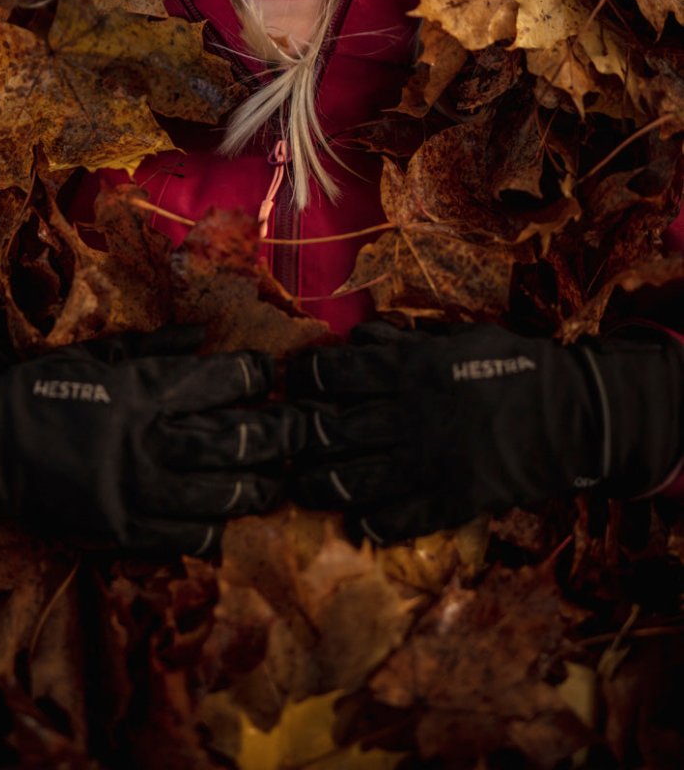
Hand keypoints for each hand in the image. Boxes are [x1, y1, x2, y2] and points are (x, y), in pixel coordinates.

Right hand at [0, 328, 301, 555]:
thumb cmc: (46, 390)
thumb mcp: (100, 357)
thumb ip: (157, 348)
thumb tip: (205, 333)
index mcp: (143, 388)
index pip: (221, 380)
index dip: (256, 375)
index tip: (271, 374)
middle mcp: (146, 438)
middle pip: (235, 439)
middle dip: (280, 434)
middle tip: (303, 430)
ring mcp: (136, 489)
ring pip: (221, 494)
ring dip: (259, 488)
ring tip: (277, 481)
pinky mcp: (121, 530)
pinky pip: (186, 537)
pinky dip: (215, 529)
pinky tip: (228, 519)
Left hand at [286, 321, 683, 543]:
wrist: (570, 417)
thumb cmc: (512, 366)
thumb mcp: (456, 338)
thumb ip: (404, 339)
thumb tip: (357, 336)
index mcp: (407, 370)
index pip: (330, 374)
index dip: (304, 380)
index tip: (297, 384)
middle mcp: (406, 416)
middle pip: (327, 432)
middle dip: (298, 439)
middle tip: (289, 441)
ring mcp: (424, 463)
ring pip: (348, 481)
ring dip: (317, 485)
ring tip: (306, 485)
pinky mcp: (446, 500)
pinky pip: (393, 520)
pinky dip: (368, 523)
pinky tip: (358, 520)